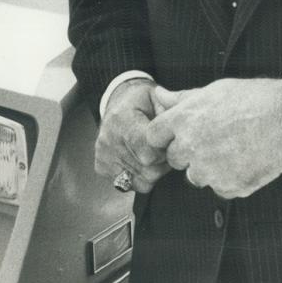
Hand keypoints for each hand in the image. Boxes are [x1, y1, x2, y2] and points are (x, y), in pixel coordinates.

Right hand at [94, 79, 172, 194]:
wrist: (118, 102)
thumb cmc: (142, 101)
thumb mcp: (157, 97)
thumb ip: (170, 111)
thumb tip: (180, 126)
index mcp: (122, 119)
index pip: (149, 152)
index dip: (165, 150)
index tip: (167, 141)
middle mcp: (108, 139)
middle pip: (149, 170)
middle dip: (163, 162)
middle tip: (164, 148)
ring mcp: (103, 156)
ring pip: (142, 181)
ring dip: (154, 171)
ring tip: (153, 154)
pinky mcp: (101, 168)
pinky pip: (131, 185)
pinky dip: (141, 177)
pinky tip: (141, 161)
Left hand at [145, 78, 281, 199]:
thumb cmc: (253, 99)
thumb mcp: (214, 90)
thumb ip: (182, 98)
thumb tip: (159, 96)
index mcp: (183, 121)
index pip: (153, 136)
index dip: (165, 136)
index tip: (176, 135)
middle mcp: (191, 148)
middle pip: (175, 159)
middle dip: (188, 152)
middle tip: (213, 140)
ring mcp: (209, 171)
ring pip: (197, 176)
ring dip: (208, 168)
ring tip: (233, 149)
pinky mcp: (229, 187)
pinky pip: (220, 188)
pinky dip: (230, 179)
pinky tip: (245, 161)